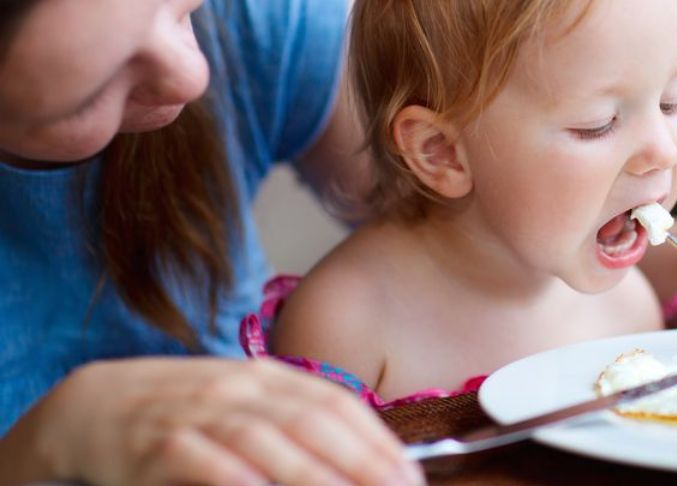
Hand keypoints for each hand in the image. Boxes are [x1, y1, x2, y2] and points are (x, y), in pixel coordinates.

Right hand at [20, 357, 422, 485]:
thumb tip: (363, 457)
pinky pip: (205, 461)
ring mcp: (198, 412)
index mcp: (267, 376)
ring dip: (313, 475)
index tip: (410, 479)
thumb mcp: (245, 404)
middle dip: (361, 463)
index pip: (337, 403)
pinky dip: (239, 477)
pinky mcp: (156, 444)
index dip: (377, 441)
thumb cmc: (183, 413)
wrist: (91, 406)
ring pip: (266, 441)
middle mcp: (238, 387)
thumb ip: (295, 422)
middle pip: (312, 422)